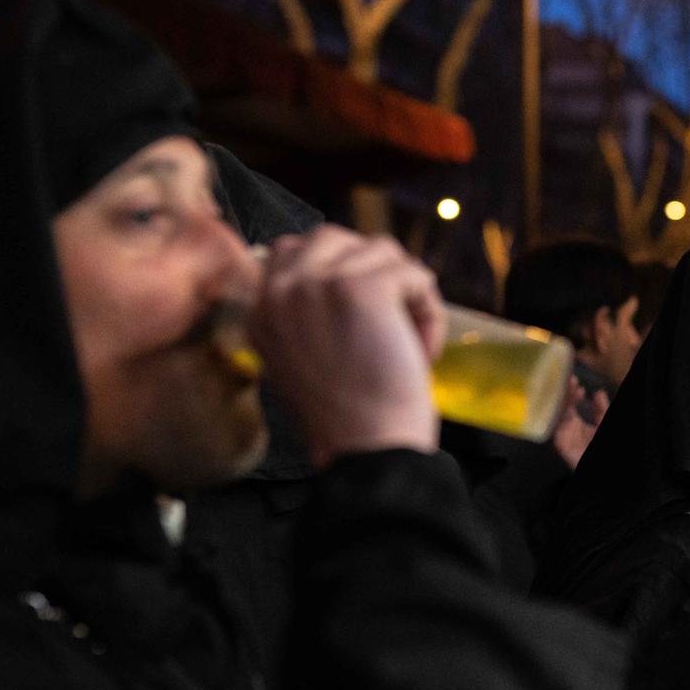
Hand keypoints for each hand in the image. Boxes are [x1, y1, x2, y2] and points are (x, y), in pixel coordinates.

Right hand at [250, 225, 446, 466]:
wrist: (366, 451)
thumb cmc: (345, 421)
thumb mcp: (298, 362)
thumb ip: (303, 315)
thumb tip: (341, 277)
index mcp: (260, 308)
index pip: (293, 249)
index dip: (340, 273)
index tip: (362, 319)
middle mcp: (281, 288)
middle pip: (338, 238)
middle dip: (374, 274)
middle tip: (389, 328)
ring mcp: (320, 282)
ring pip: (384, 252)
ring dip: (408, 296)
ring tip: (407, 344)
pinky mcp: (364, 287)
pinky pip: (415, 274)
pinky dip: (430, 312)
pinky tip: (422, 350)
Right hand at [550, 377, 609, 470]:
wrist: (590, 460)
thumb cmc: (595, 445)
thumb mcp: (603, 422)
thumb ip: (601, 409)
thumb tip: (598, 392)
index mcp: (574, 422)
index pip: (569, 403)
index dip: (571, 391)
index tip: (575, 380)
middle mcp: (565, 426)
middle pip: (561, 406)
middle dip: (565, 393)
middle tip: (570, 379)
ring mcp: (561, 434)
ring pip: (558, 414)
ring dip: (563, 401)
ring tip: (570, 389)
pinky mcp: (560, 443)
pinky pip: (556, 429)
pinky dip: (559, 417)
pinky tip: (564, 407)